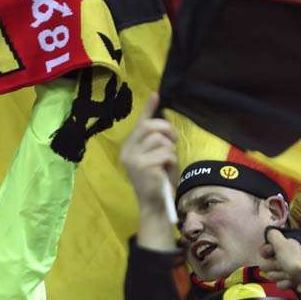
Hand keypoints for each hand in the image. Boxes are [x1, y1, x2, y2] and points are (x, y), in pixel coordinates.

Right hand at [119, 92, 178, 246]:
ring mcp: (134, 159)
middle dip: (167, 130)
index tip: (156, 94)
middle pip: (151, 127)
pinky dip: (172, 161)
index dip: (149, 109)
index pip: (139, 124)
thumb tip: (163, 117)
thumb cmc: (158, 180)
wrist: (155, 205)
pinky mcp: (144, 166)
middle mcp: (127, 151)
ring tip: (167, 163)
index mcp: (128, 147)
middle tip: (173, 142)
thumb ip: (158, 139)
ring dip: (170, 150)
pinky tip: (166, 171)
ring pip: (161, 140)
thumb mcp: (157, 156)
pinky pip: (166, 153)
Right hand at [259, 230, 300, 297]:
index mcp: (284, 246)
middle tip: (281, 265)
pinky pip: (280, 284)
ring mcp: (289, 270)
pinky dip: (286, 283)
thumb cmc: (297, 260)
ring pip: (272, 275)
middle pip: (266, 263)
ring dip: (279, 275)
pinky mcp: (292, 282)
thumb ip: (273, 235)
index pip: (265, 248)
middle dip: (272, 266)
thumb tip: (268, 231)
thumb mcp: (282, 243)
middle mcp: (286, 256)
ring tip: (290, 275)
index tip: (268, 253)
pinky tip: (292, 282)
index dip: (265, 252)